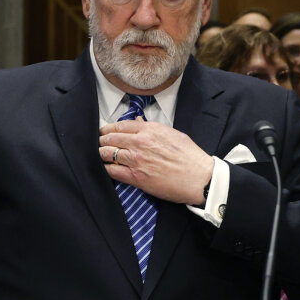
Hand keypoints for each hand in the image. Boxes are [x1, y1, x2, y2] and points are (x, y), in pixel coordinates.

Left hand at [98, 120, 213, 204]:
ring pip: (108, 153)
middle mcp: (141, 143)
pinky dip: (107, 168)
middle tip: (100, 143)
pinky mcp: (136, 177)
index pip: (121, 125)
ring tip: (102, 155)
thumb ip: (153, 128)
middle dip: (103, 140)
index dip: (109, 128)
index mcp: (150, 130)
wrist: (199, 178)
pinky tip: (107, 168)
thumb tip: (138, 121)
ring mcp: (137, 160)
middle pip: (111, 138)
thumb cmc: (190, 157)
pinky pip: (112, 171)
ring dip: (102, 154)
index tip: (104, 131)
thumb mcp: (173, 134)